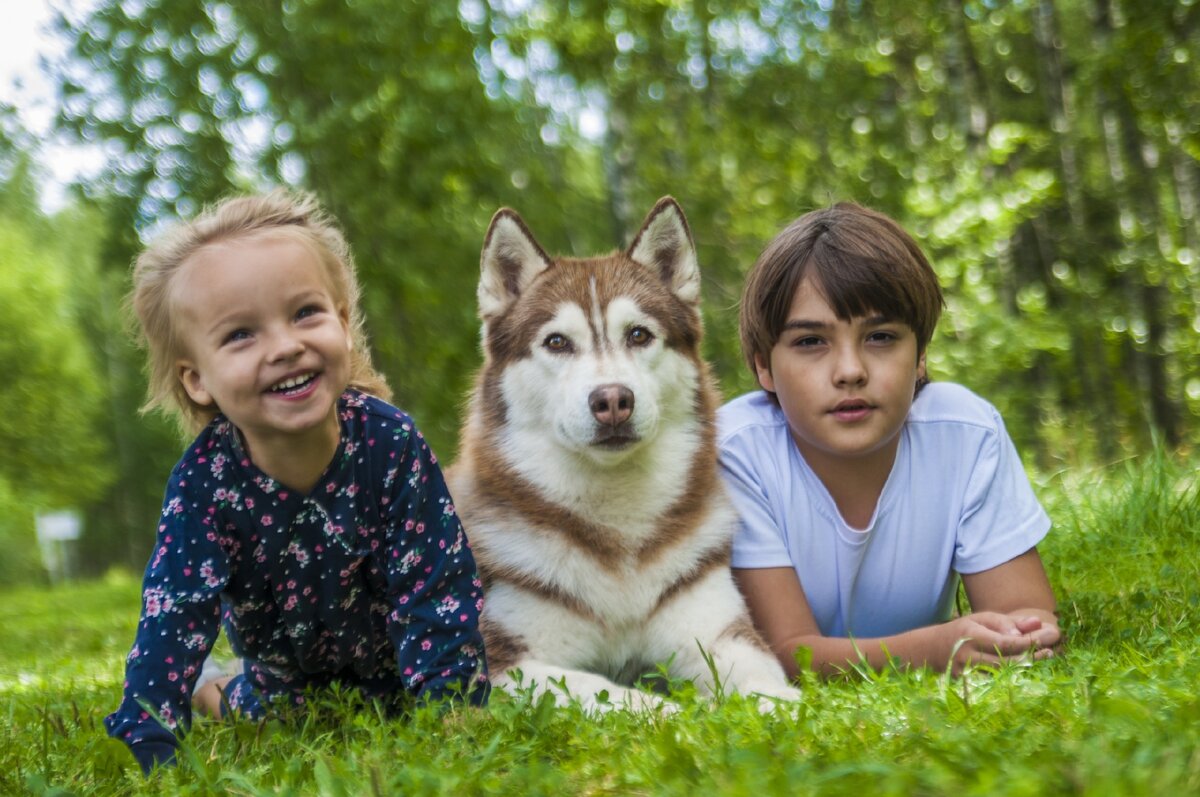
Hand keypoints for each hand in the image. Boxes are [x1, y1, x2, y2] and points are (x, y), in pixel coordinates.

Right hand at [938, 611, 1056, 674]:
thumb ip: (1008, 623)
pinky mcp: (968, 685)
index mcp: (971, 634)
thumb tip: (1036, 623)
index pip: (1005, 642)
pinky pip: (996, 683)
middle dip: (1032, 656)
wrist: (932, 649)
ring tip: (1044, 658)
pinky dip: (1013, 677)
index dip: (1029, 642)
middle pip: (1006, 662)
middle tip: (1051, 651)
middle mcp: (968, 655)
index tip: (1049, 637)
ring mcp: (967, 673)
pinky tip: (1026, 670)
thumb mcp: (981, 619)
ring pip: (1003, 675)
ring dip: (1025, 668)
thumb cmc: (963, 630)